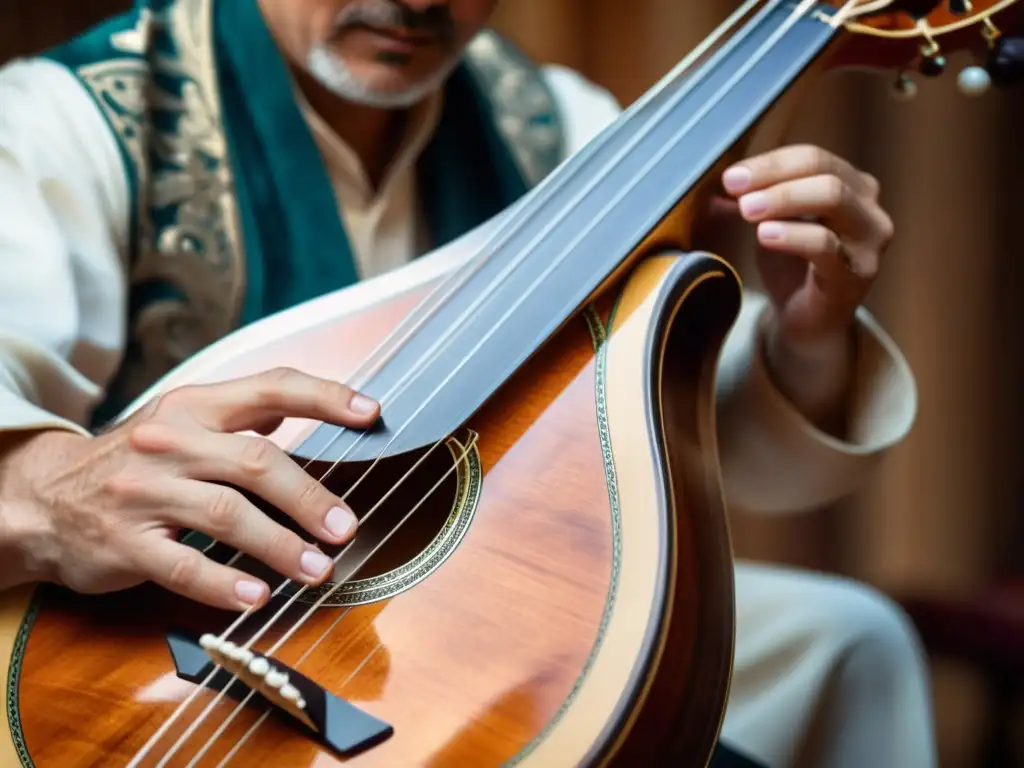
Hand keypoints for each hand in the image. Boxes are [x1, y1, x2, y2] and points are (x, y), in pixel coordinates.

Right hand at [0, 367, 378, 611]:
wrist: (44, 497)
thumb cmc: (138, 461)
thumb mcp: (183, 424)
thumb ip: (242, 419)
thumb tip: (307, 412)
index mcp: (195, 406)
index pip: (271, 388)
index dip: (326, 399)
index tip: (372, 413)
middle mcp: (171, 441)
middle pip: (257, 462)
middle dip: (310, 497)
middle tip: (347, 527)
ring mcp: (144, 492)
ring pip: (226, 515)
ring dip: (281, 545)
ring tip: (318, 568)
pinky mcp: (124, 542)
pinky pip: (182, 565)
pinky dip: (224, 584)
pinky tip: (257, 597)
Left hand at [706, 144, 893, 350]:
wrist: (807, 322)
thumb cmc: (793, 268)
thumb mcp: (771, 223)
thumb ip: (756, 198)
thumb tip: (724, 180)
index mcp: (851, 184)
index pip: (812, 157)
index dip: (770, 162)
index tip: (731, 176)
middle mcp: (868, 205)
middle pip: (823, 170)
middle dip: (773, 175)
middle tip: (734, 188)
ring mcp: (869, 238)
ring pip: (832, 197)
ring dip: (783, 198)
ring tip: (747, 209)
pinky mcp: (858, 272)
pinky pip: (826, 245)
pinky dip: (793, 235)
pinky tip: (765, 235)